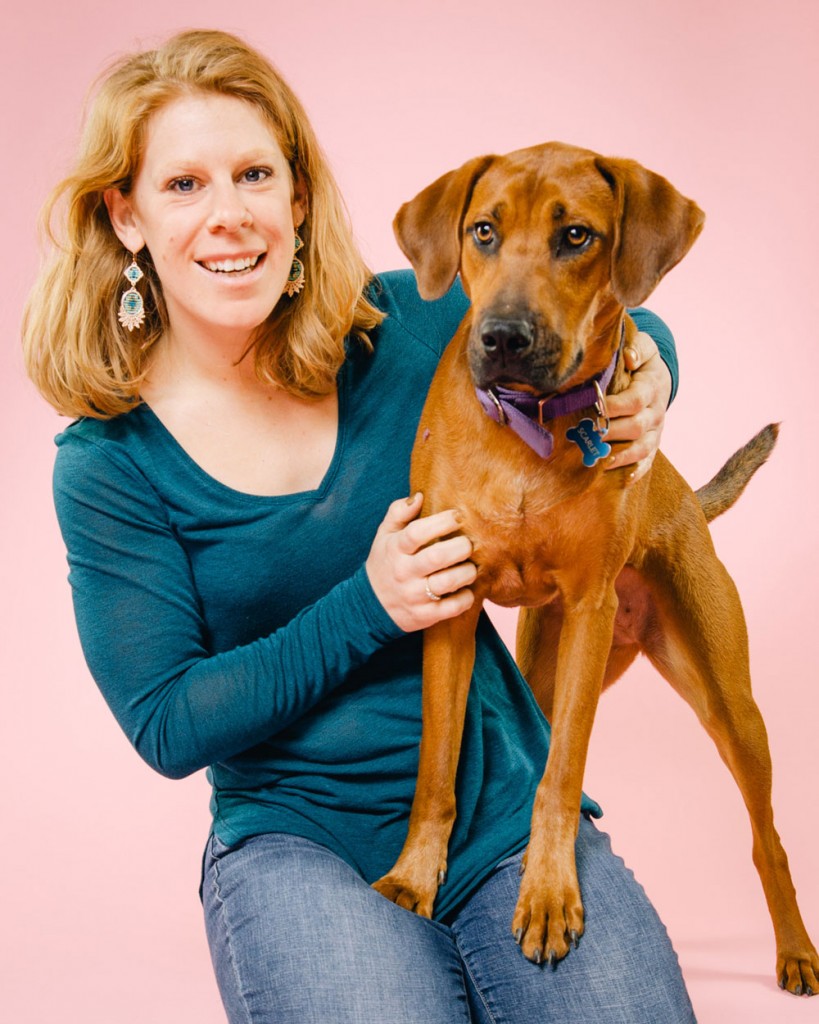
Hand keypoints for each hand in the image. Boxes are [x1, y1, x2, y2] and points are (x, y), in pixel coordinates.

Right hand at [366, 493, 475, 631]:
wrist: (370, 605)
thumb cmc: (385, 562)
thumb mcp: (384, 535)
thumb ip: (399, 512)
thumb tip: (420, 495)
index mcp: (395, 549)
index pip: (417, 533)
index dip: (441, 522)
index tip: (458, 516)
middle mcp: (404, 572)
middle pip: (437, 557)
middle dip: (461, 547)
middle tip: (469, 543)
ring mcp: (414, 596)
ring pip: (448, 582)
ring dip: (467, 572)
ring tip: (471, 567)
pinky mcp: (424, 616)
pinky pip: (452, 607)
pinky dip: (466, 598)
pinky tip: (466, 589)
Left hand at [603, 331, 671, 482]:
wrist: (659, 378)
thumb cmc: (643, 362)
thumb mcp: (644, 347)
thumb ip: (637, 348)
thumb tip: (629, 357)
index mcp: (652, 388)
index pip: (635, 400)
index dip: (615, 406)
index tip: (595, 407)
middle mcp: (656, 413)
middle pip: (637, 427)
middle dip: (613, 432)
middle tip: (590, 434)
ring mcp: (655, 431)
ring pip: (643, 448)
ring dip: (624, 456)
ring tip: (604, 461)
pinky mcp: (652, 444)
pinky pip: (648, 461)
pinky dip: (638, 472)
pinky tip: (625, 480)